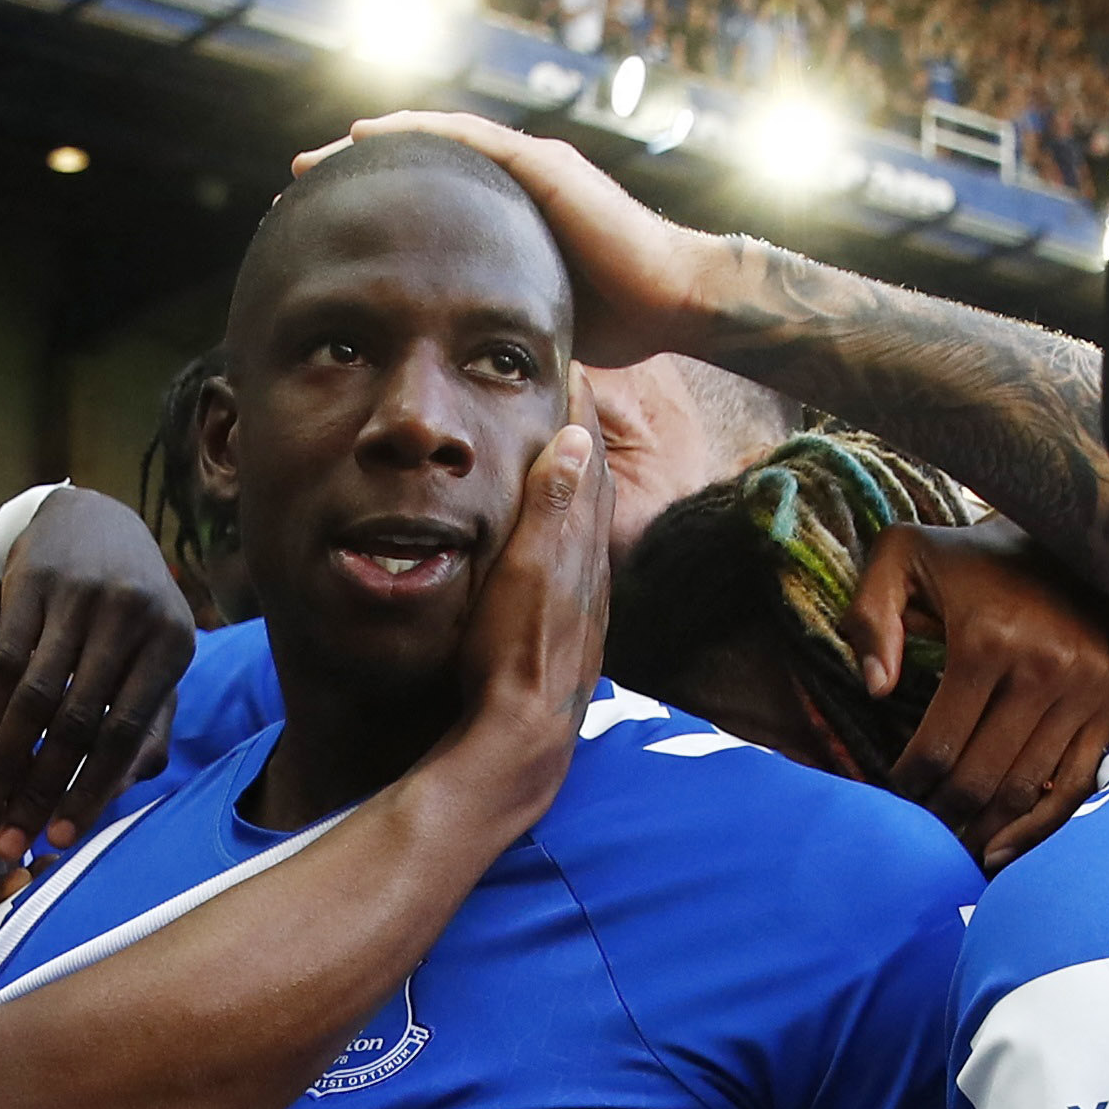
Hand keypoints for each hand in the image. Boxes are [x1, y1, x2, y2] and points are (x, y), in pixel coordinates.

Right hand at [0, 491, 198, 858]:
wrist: (91, 518)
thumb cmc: (133, 612)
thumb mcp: (160, 657)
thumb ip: (153, 724)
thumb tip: (119, 792)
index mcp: (173, 644)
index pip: (126, 733)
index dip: (91, 792)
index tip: (58, 840)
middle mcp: (130, 617)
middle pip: (77, 723)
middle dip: (39, 790)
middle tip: (8, 842)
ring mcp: (79, 597)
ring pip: (33, 699)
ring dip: (0, 765)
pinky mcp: (31, 583)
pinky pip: (1, 664)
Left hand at [325, 114, 733, 368]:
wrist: (674, 300)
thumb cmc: (618, 320)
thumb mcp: (530, 320)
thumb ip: (490, 319)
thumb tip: (446, 362)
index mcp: (507, 220)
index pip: (426, 209)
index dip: (373, 216)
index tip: (318, 228)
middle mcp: (514, 185)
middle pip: (419, 169)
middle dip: (355, 176)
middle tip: (296, 185)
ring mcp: (529, 167)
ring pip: (433, 145)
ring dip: (371, 148)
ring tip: (316, 159)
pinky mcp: (542, 165)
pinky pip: (467, 139)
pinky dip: (417, 133)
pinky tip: (370, 135)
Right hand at [427, 382, 608, 815]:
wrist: (520, 740)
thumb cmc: (512, 655)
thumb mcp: (525, 573)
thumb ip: (549, 508)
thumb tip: (576, 438)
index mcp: (579, 548)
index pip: (587, 464)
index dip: (580, 415)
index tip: (570, 367)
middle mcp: (591, 572)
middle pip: (596, 490)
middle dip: (584, 439)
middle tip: (570, 395)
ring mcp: (586, 603)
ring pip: (590, 526)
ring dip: (581, 483)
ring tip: (566, 449)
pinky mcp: (574, 631)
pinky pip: (580, 560)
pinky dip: (574, 527)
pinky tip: (561, 536)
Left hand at [851, 518, 1108, 871]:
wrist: (1069, 534)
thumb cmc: (971, 557)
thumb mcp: (903, 556)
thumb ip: (870, 614)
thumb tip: (876, 689)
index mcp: (987, 640)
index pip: (939, 746)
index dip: (908, 783)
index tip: (893, 794)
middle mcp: (1044, 669)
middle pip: (981, 779)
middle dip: (942, 815)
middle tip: (920, 829)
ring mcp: (1086, 691)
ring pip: (1025, 791)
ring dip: (983, 830)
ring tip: (952, 845)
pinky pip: (1076, 787)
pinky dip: (1038, 829)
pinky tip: (1000, 851)